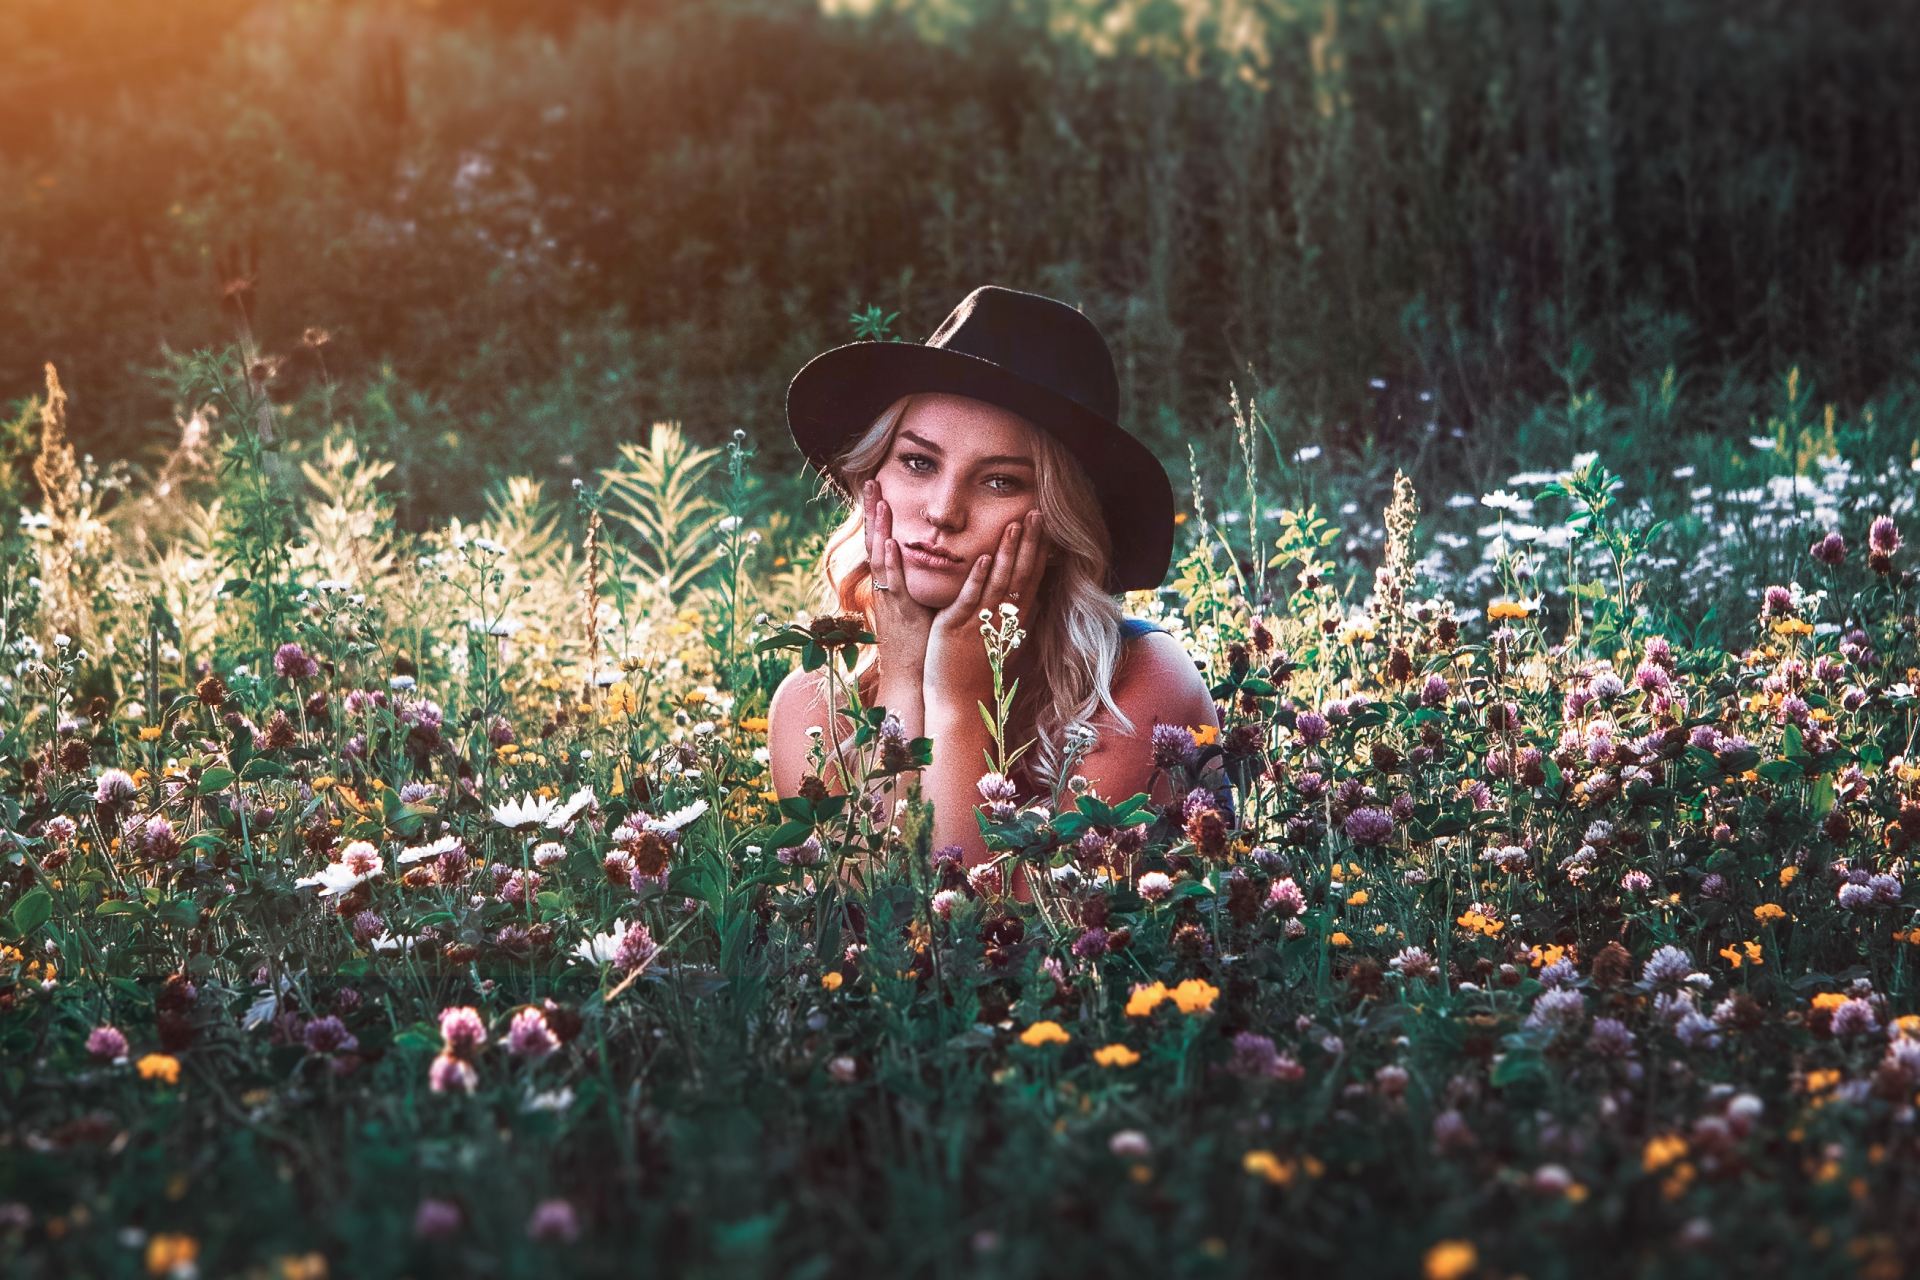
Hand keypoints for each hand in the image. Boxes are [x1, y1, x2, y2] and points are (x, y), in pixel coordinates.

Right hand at [863, 480, 933, 678]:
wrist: (912, 680)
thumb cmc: (921, 645)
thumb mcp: (921, 607)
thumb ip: (924, 584)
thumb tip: (941, 561)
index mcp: (892, 586)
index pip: (884, 543)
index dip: (881, 517)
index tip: (880, 490)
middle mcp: (886, 589)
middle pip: (875, 542)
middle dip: (873, 512)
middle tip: (870, 481)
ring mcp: (889, 600)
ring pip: (880, 558)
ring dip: (879, 529)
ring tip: (879, 501)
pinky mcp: (899, 614)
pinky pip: (893, 585)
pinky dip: (891, 564)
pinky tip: (892, 543)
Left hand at [924, 509, 1046, 715]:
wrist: (959, 701)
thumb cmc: (976, 670)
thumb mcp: (997, 638)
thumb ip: (1009, 616)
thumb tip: (1026, 598)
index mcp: (1012, 618)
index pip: (1031, 576)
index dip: (1038, 549)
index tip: (1044, 523)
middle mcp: (1002, 618)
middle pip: (1022, 574)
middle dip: (1030, 542)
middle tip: (1038, 513)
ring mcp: (981, 622)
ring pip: (1000, 582)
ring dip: (1008, 552)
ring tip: (1016, 524)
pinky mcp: (958, 628)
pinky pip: (971, 600)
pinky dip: (978, 579)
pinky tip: (984, 558)